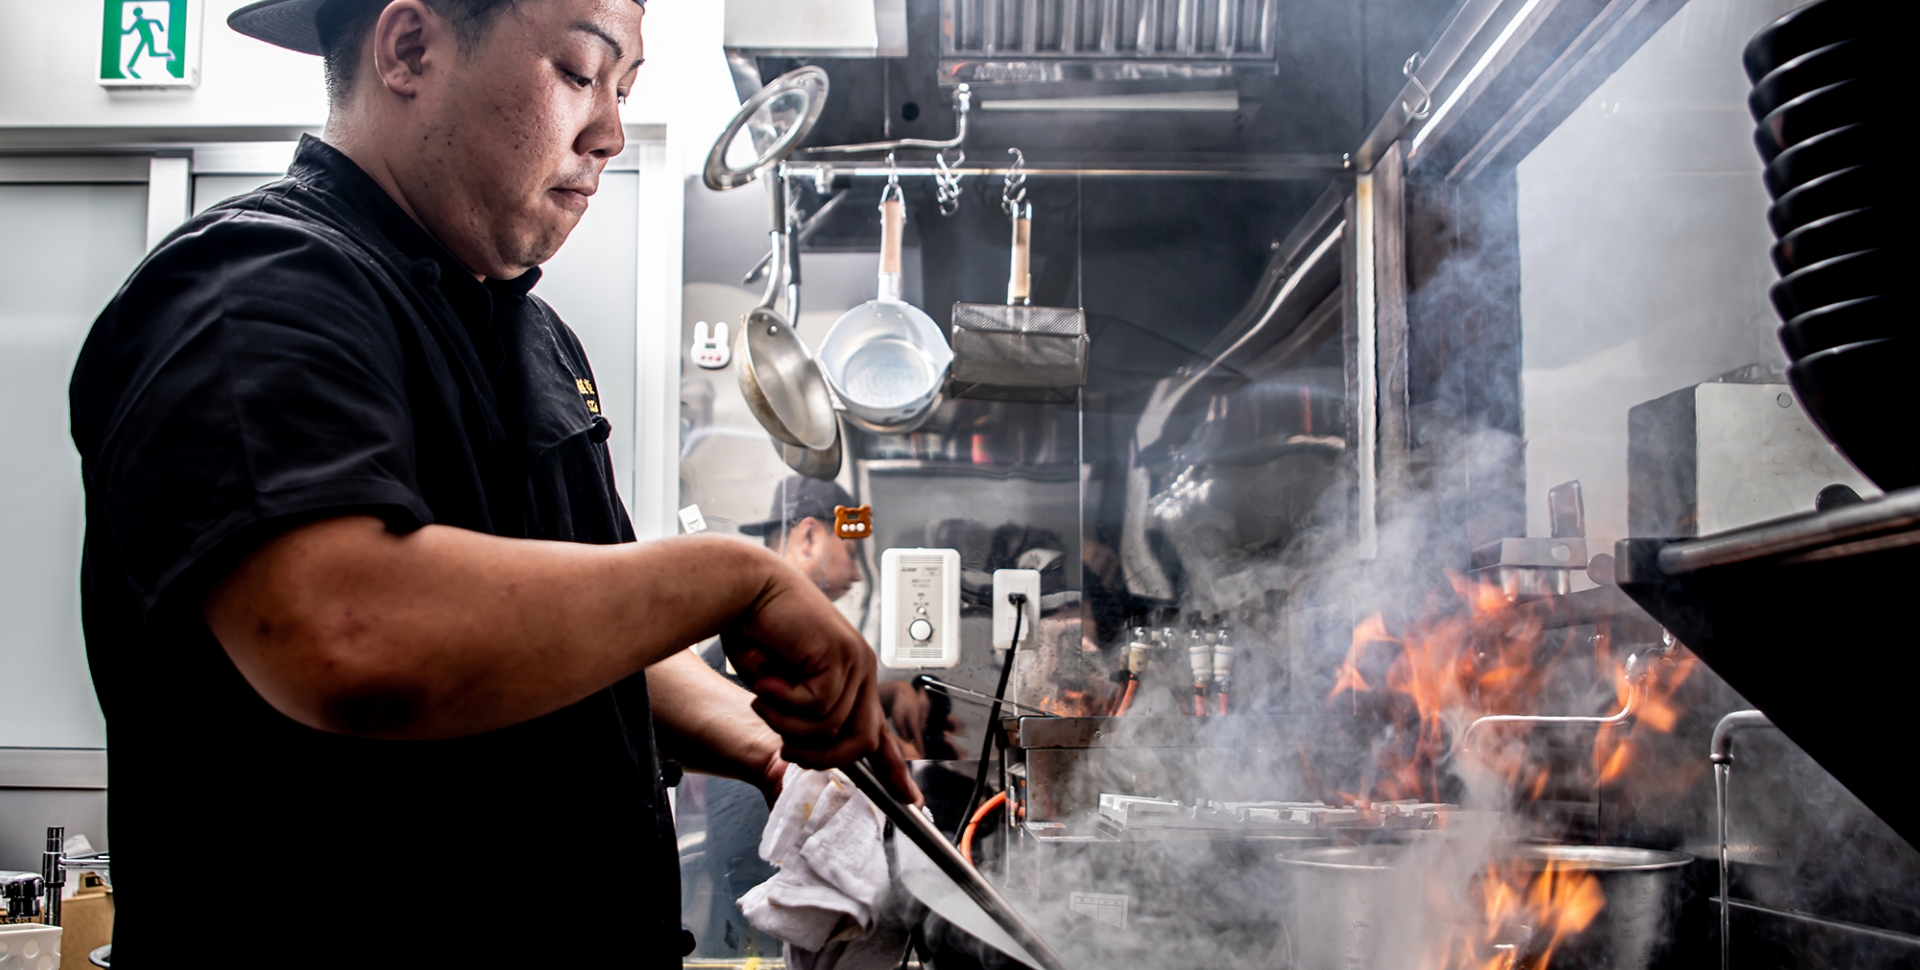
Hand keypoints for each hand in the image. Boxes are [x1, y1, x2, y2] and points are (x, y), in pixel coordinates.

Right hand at [723, 560, 920, 804]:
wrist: (745, 590)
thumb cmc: (757, 634)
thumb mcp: (783, 689)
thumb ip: (804, 719)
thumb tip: (810, 754)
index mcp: (853, 679)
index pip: (880, 732)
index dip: (894, 769)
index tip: (912, 800)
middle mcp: (862, 670)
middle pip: (861, 742)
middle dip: (820, 758)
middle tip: (785, 750)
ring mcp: (855, 661)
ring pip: (832, 728)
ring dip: (788, 724)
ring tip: (764, 696)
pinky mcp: (840, 654)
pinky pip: (818, 706)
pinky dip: (784, 701)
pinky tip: (768, 677)